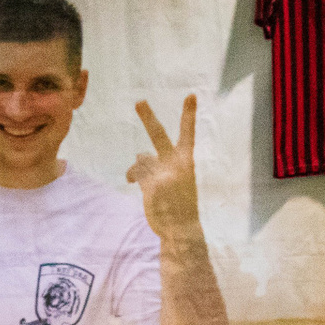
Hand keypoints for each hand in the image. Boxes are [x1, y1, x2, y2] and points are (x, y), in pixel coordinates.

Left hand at [127, 95, 203, 241]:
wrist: (181, 229)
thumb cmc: (179, 203)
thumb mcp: (176, 179)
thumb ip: (160, 163)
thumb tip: (137, 155)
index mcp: (186, 161)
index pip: (188, 134)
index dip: (188, 115)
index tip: (190, 95)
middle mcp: (176, 164)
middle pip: (158, 135)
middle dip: (148, 117)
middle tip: (139, 101)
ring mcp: (163, 174)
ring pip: (141, 158)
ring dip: (138, 168)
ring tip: (141, 180)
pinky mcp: (151, 185)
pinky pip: (136, 172)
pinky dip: (134, 177)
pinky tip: (136, 185)